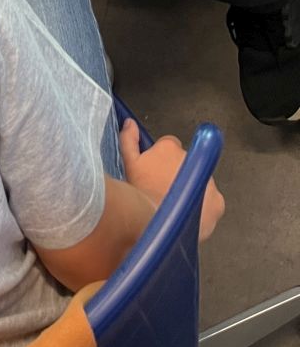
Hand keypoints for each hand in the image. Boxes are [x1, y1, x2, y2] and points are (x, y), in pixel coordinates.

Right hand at [119, 120, 223, 242]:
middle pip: (186, 164)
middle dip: (178, 174)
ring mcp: (207, 180)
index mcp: (170, 146)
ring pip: (200, 182)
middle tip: (164, 189)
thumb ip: (129, 139)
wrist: (152, 223)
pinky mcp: (217, 202)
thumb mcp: (128, 163)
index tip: (157, 171)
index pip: (170, 146)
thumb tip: (130, 124)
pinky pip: (212, 202)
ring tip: (175, 205)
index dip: (162, 159)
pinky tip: (188, 214)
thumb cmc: (140, 193)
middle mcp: (193, 160)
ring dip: (191, 190)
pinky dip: (204, 207)